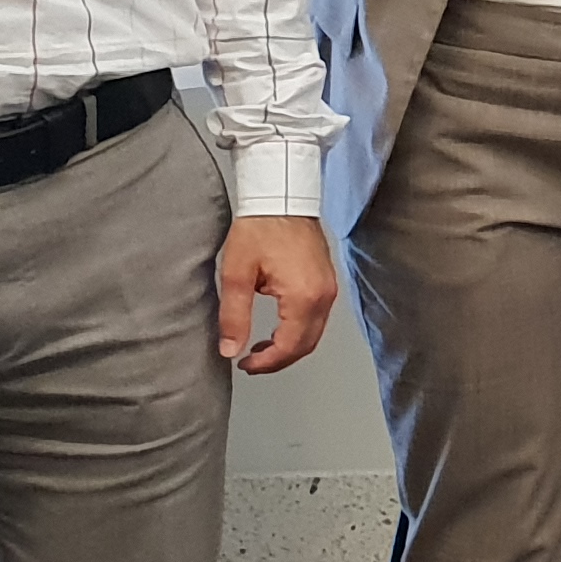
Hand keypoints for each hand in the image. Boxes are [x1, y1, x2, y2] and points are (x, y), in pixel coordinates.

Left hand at [215, 215, 338, 372]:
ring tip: (261, 348)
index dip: (266, 363)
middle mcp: (323, 296)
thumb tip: (231, 350)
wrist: (281, 197)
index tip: (244, 365)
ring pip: (314, 334)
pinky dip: (299, 331)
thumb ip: (234, 316)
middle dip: (278, 360)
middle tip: (251, 362)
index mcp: (303, 297)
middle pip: (306, 345)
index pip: (289, 347)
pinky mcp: (328, 282)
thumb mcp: (237, 274)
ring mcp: (329, 289)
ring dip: (289, 347)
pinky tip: (279, 328)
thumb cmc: (260, 228)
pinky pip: (318, 318)